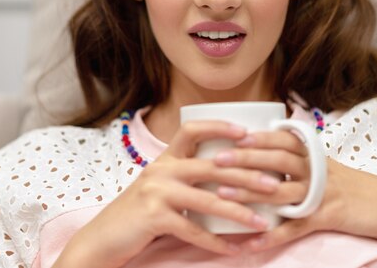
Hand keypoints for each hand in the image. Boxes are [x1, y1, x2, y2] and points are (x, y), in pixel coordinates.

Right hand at [57, 121, 280, 267]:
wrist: (102, 238)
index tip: (247, 134)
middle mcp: (160, 170)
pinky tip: (235, 249)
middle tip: (273, 184)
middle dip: (246, 175)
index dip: (220, 127)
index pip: (192, 130)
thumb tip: (227, 183)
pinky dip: (216, 242)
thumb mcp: (158, 188)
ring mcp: (156, 192)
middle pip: (211, 166)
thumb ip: (184, 180)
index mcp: (164, 159)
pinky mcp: (153, 217)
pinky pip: (193, 230)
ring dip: (239, 213)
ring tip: (263, 222)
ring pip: (208, 199)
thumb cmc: (137, 214)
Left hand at [212, 132, 376, 251]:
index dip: (256, 137)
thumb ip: (298, 155)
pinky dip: (272, 236)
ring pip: (280, 192)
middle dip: (244, 159)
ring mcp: (321, 194)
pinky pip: (294, 228)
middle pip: (276, 160)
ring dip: (249, 194)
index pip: (281, 139)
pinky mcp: (326, 218)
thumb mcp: (325, 164)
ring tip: (222, 195)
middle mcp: (315, 170)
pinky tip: (250, 242)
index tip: (230, 135)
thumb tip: (264, 146)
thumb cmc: (352, 184)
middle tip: (216, 160)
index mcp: (313, 155)